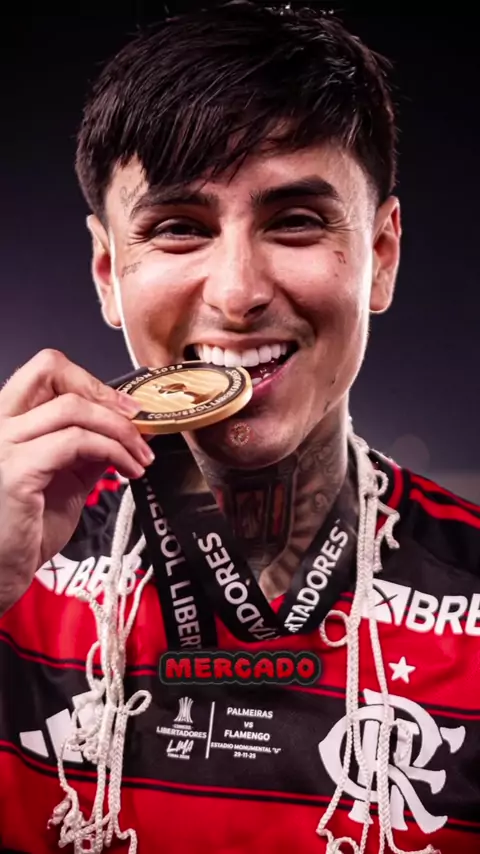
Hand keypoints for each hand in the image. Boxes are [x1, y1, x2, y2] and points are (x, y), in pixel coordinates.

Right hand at [0, 349, 152, 615]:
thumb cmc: (23, 532)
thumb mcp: (62, 478)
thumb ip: (84, 449)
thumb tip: (122, 429)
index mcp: (5, 421)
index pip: (45, 371)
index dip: (91, 382)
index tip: (125, 407)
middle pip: (49, 368)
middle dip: (102, 390)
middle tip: (134, 418)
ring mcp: (1, 444)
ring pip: (73, 407)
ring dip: (120, 429)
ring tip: (140, 457)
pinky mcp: (15, 470)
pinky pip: (76, 442)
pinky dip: (113, 451)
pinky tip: (128, 471)